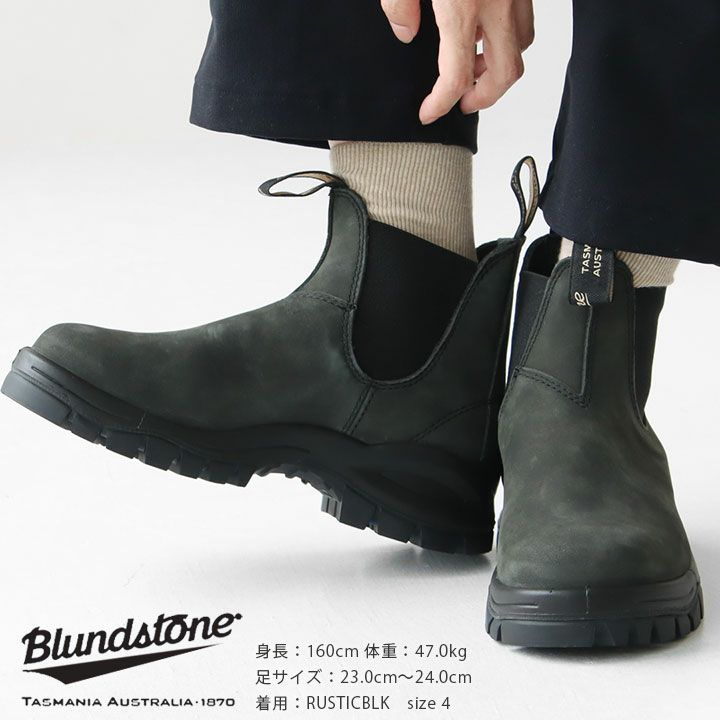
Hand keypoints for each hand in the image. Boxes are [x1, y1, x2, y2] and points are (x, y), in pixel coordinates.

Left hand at [381, 0, 533, 122]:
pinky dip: (508, 34)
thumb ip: (399, 4)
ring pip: (521, 45)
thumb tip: (405, 32)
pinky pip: (524, 18)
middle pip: (506, 72)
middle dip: (485, 97)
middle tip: (462, 102)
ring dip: (500, 65)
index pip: (456, 76)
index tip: (428, 113)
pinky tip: (484, 27)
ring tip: (473, 64)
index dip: (441, 103)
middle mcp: (497, 3)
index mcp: (462, 6)